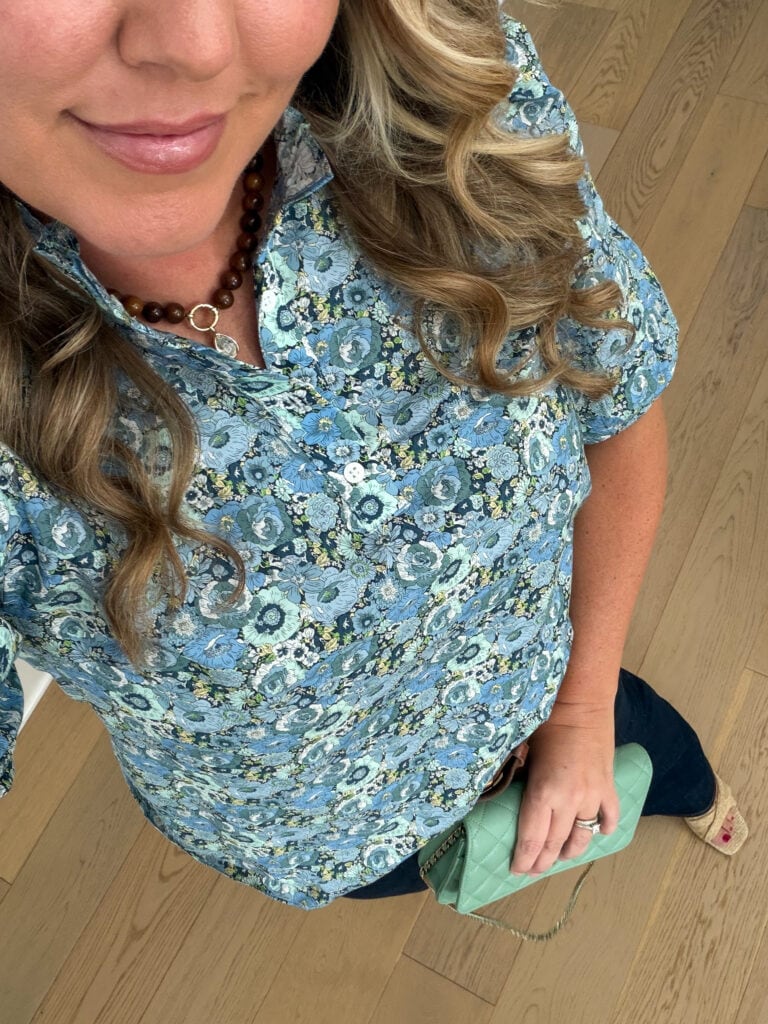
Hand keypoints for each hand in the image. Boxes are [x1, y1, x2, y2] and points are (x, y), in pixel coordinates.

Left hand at [509, 704, 619, 875]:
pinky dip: (603, 828)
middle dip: (542, 861)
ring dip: (570, 851)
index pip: (532, 839)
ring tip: (559, 856)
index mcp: (544, 792)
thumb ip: (512, 774)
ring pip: (582, 836)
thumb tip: (497, 791)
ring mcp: (593, 796)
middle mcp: (570, 801)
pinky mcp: (608, 786)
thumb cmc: (545, 720)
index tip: (516, 870)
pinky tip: (596, 834)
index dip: (523, 858)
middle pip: (555, 843)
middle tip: (532, 870)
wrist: (581, 701)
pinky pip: (609, 816)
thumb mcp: (520, 748)